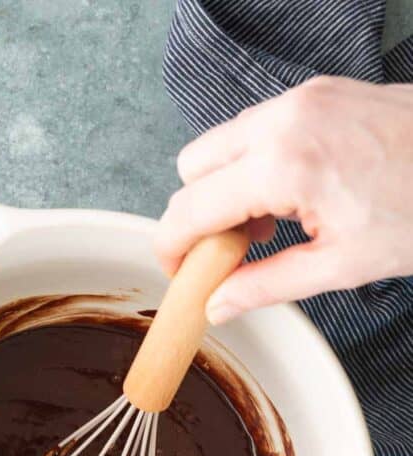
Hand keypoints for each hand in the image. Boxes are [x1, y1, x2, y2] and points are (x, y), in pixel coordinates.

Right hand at [155, 76, 412, 322]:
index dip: (172, 246)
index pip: (190, 206)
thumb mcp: (341, 265)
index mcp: (284, 166)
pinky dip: (255, 163)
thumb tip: (218, 306)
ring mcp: (301, 98)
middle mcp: (284, 120)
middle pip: (192, 166)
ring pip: (222, 142)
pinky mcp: (318, 92)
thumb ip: (266, 285)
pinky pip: (258, 127)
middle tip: (227, 253)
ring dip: (225, 187)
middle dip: (197, 213)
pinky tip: (288, 196)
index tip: (176, 271)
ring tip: (264, 227)